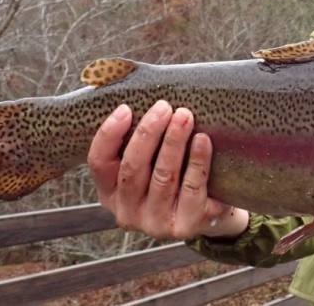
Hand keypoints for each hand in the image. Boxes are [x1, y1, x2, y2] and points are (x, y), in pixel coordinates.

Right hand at [87, 100, 248, 239]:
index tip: (125, 108)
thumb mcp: (153, 162)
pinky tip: (202, 140)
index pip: (99, 163)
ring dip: (173, 142)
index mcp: (111, 194)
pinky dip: (197, 161)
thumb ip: (142, 139)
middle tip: (164, 106)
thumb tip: (134, 86)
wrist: (214, 214)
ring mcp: (154, 224)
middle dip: (148, 133)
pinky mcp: (184, 227)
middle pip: (132, 168)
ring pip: (163, 176)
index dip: (108, 135)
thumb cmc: (178, 178)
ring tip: (185, 116)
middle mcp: (127, 212)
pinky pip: (191, 188)